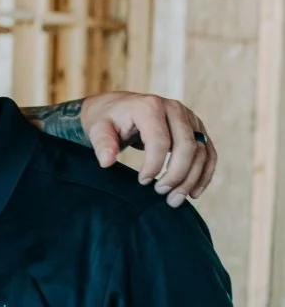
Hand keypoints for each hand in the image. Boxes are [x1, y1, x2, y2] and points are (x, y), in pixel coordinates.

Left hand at [81, 92, 215, 206]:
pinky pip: (209, 153)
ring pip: (201, 151)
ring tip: (174, 199)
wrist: (119, 108)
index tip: (142, 181)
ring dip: (192, 178)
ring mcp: (189, 118)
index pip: (160, 141)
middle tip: (161, 192)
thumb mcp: (98, 128)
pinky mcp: (197, 129)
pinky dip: (204, 174)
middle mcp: (174, 108)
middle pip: (187, 146)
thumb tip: (107, 162)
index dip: (154, 165)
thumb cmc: (108, 120)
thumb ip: (102, 144)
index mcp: (150, 106)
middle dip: (176, 174)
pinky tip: (193, 192)